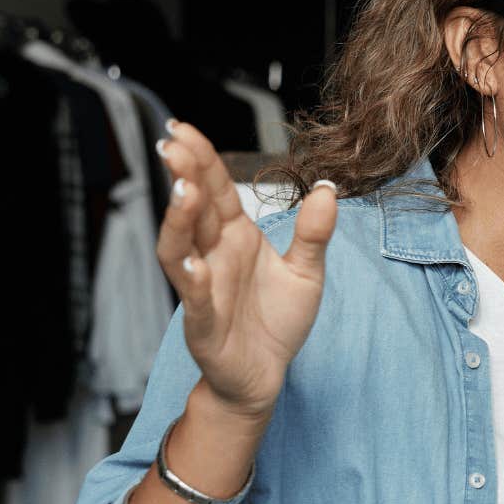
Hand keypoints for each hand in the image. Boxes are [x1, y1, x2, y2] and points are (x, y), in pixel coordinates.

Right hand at [154, 121, 336, 421]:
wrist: (266, 375)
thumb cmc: (276, 321)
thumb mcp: (307, 273)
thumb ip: (314, 234)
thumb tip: (328, 190)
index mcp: (235, 237)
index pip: (215, 190)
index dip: (201, 160)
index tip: (184, 128)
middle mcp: (213, 256)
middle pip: (193, 210)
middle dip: (183, 176)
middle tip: (175, 143)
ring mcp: (203, 289)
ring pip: (180, 249)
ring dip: (179, 220)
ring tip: (183, 191)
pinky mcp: (204, 324)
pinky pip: (194, 300)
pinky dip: (192, 281)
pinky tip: (193, 262)